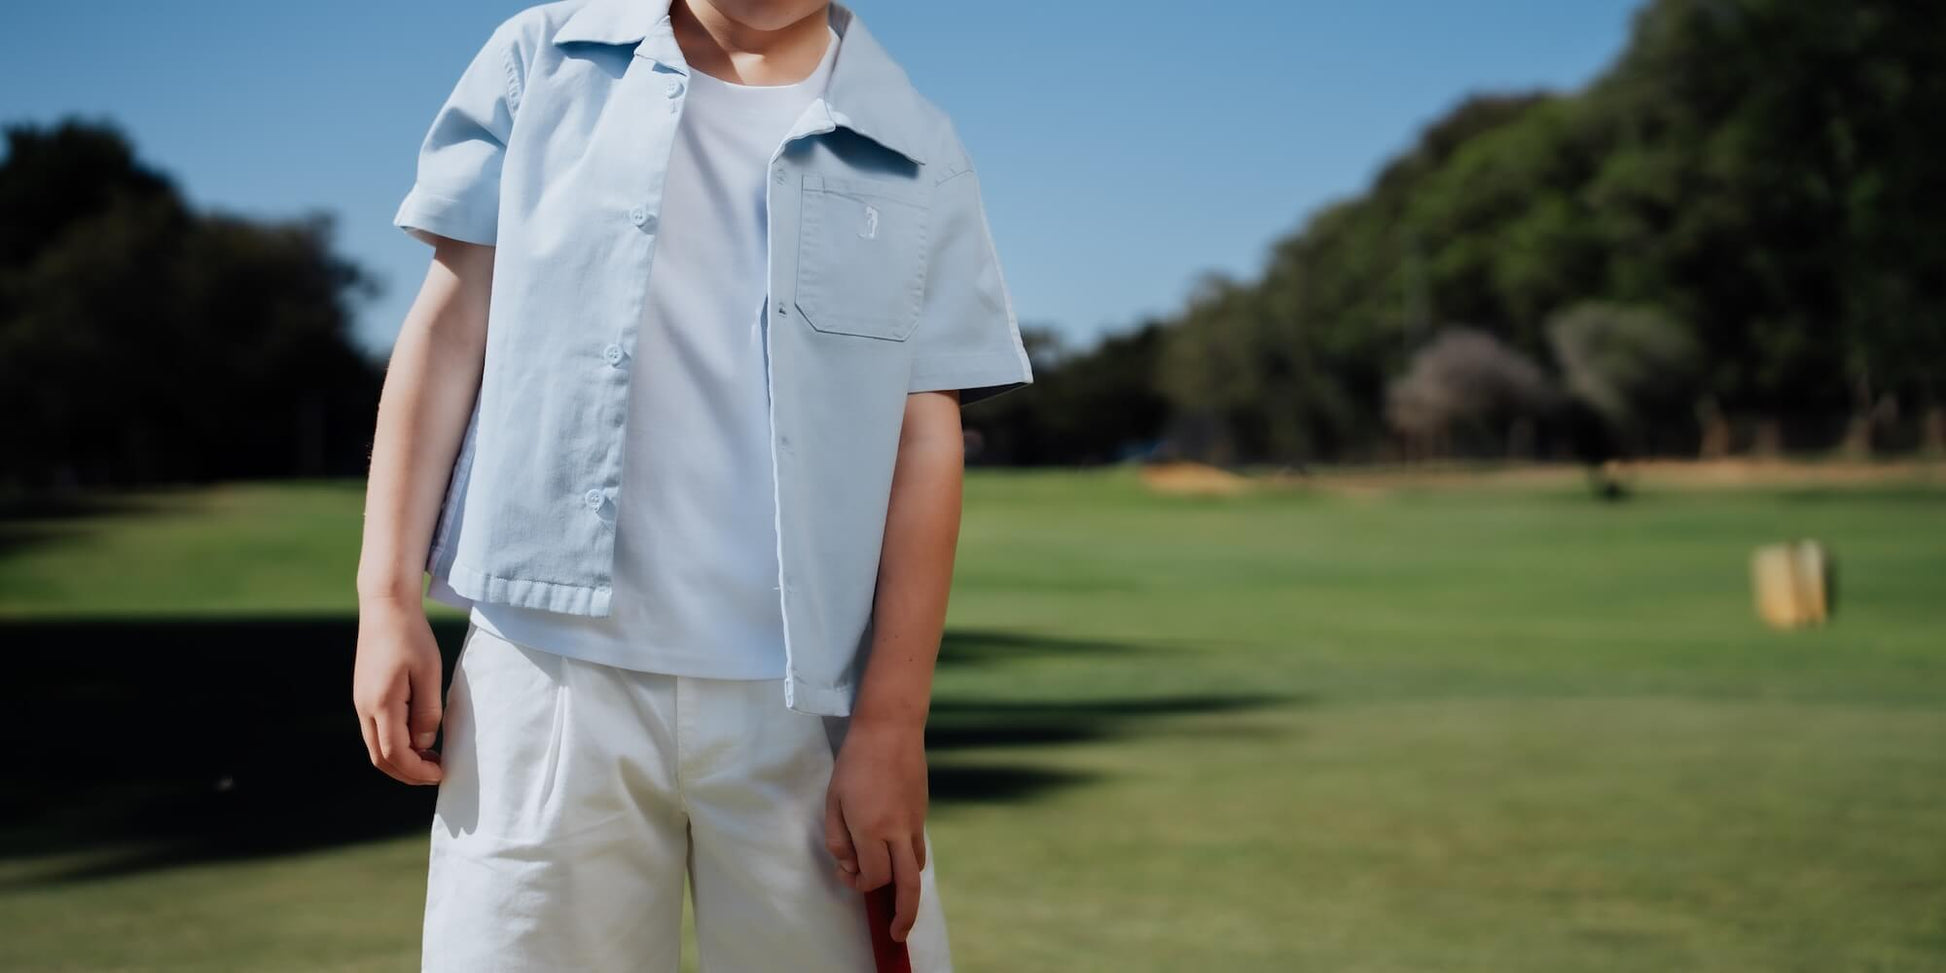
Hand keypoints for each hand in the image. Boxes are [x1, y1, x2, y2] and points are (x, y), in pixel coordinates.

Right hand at [352, 595, 445, 784]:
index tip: (440, 774)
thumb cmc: (412, 637)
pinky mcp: (363, 696)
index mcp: (382, 704)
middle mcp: (365, 708)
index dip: (417, 771)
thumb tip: (425, 744)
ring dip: (400, 760)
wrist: (385, 608)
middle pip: (381, 758)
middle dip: (408, 773)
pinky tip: (416, 738)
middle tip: (436, 773)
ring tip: (430, 758)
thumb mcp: (429, 673)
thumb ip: (427, 712)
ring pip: (376, 747)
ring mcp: (360, 703)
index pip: (396, 754)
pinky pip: (375, 732)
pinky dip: (394, 745)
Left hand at [824, 719, 929, 941]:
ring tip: (896, 900)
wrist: (891, 728)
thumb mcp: (833, 800)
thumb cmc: (855, 762)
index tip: (847, 874)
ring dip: (907, 888)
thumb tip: (850, 865)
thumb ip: (838, 838)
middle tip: (897, 934)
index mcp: (871, 829)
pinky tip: (895, 858)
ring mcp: (914, 823)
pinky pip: (918, 848)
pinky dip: (908, 861)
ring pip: (917, 868)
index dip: (859, 883)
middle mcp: (897, 831)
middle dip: (904, 915)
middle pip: (908, 885)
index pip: (872, 876)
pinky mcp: (922, 813)